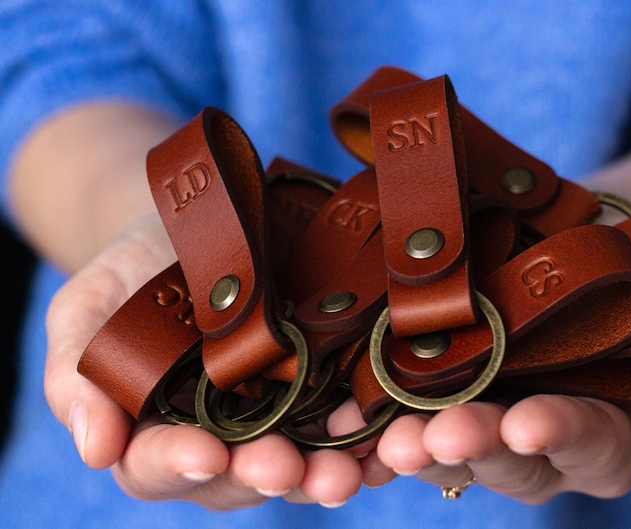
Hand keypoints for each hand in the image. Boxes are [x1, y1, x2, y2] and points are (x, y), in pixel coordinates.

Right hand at [43, 214, 363, 508]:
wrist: (198, 224)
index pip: (157, 467)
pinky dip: (368, 431)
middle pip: (239, 477)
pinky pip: (347, 418)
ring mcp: (279, 413)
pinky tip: (385, 427)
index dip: (177, 465)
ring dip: (325, 470)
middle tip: (287, 468)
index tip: (203, 452)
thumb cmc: (134, 268)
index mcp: (157, 428)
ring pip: (301, 460)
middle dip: (264, 476)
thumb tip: (95, 449)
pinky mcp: (326, 383)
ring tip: (347, 468)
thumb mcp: (89, 307)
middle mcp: (222, 434)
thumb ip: (79, 375)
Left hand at [329, 252, 630, 502]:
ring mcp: (484, 406)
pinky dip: (369, 412)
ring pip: (442, 441)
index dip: (561, 435)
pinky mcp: (439, 379)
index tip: (527, 424)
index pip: (589, 444)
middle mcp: (539, 433)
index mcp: (608, 431)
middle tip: (430, 437)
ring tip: (374, 432)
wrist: (592, 231)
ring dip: (407, 442)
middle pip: (503, 455)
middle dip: (469, 446)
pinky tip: (338, 407)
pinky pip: (401, 405)